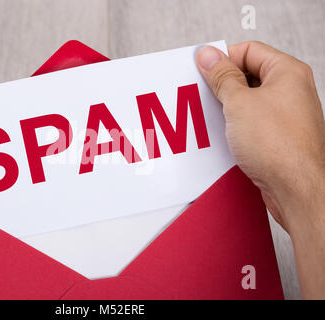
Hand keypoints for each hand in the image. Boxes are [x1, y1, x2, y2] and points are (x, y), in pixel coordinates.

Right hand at [196, 41, 324, 298]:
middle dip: (223, 85)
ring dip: (227, 108)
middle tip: (204, 93)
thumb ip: (222, 77)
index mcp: (287, 73)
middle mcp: (290, 91)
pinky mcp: (277, 137)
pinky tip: (223, 135)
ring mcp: (285, 115)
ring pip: (248, 101)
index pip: (249, 50)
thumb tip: (209, 56)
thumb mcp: (239, 103)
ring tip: (213, 116)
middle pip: (248, 75)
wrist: (295, 189)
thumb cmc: (279, 147)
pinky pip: (250, 122)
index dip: (224, 58)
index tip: (203, 69)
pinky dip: (234, 126)